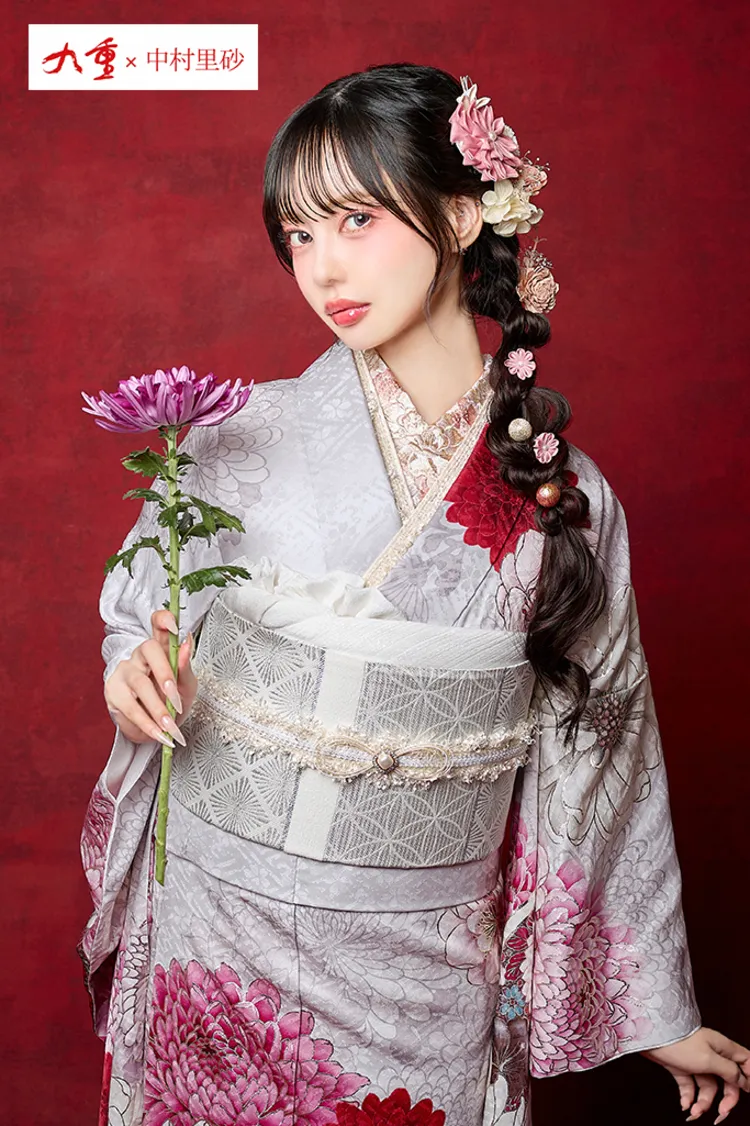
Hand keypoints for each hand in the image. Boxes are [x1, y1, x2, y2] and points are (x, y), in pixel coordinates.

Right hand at [104, 610, 196, 745]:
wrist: (159, 727)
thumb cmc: (174, 700)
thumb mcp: (187, 686)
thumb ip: (186, 667)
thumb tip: (186, 643)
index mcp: (162, 648)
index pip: (158, 624)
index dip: (164, 620)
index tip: (174, 627)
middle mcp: (141, 655)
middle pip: (149, 649)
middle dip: (165, 673)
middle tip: (176, 697)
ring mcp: (125, 672)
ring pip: (139, 683)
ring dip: (157, 707)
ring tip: (170, 726)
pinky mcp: (113, 693)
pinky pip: (129, 707)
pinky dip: (146, 723)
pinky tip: (157, 733)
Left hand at [641, 1026, 749, 1122]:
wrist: (650, 1036)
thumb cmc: (680, 1042)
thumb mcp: (710, 1059)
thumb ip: (729, 1071)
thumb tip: (744, 1081)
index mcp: (723, 1048)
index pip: (745, 1062)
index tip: (748, 1092)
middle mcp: (712, 1054)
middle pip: (728, 1081)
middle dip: (726, 1100)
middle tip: (721, 1114)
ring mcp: (696, 1061)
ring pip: (708, 1087)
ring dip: (703, 1102)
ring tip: (694, 1111)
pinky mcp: (681, 1066)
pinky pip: (690, 1086)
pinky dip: (689, 1097)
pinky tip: (684, 1104)